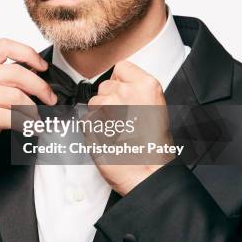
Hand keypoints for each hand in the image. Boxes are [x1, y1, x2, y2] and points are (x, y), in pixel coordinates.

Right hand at [0, 38, 56, 183]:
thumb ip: (3, 81)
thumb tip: (36, 74)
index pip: (3, 46)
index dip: (28, 53)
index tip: (42, 66)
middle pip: (15, 72)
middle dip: (39, 85)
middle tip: (50, 97)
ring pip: (15, 95)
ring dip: (33, 108)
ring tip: (37, 117)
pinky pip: (11, 116)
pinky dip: (26, 123)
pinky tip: (31, 127)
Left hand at [86, 60, 173, 195]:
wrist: (148, 173)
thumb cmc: (154, 147)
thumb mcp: (155, 108)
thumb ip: (137, 91)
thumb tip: (122, 84)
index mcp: (146, 85)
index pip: (121, 68)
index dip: (119, 82)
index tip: (124, 95)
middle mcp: (127, 91)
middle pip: (105, 86)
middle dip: (109, 101)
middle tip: (124, 121)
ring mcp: (108, 106)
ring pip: (94, 102)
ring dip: (101, 116)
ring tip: (118, 132)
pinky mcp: (93, 122)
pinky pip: (86, 119)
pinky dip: (93, 130)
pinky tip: (108, 139)